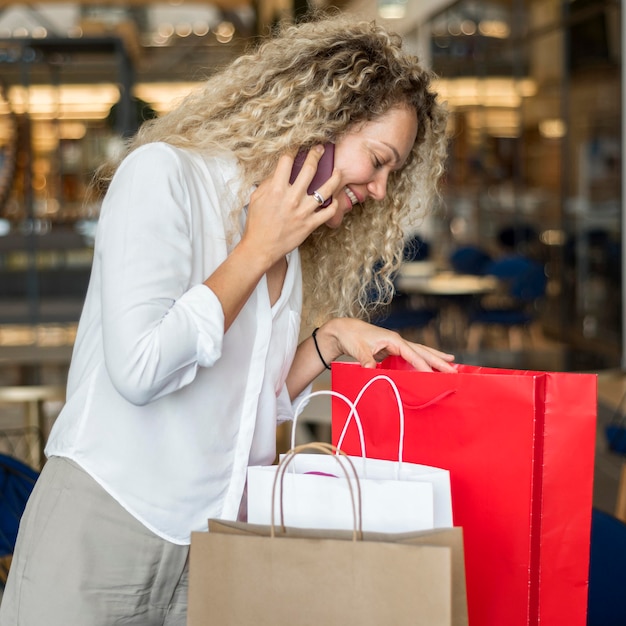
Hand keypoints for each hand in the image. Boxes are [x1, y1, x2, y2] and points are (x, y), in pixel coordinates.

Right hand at [242, 146, 341, 268]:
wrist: (260, 248)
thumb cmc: (256, 223)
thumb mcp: (256, 198)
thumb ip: (269, 183)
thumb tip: (279, 172)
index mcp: (276, 189)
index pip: (287, 162)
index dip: (292, 150)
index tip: (297, 146)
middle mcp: (292, 198)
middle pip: (309, 169)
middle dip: (316, 155)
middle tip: (320, 149)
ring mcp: (303, 212)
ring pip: (326, 189)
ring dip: (334, 177)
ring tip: (338, 171)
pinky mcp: (310, 224)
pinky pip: (329, 212)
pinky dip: (335, 205)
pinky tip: (335, 199)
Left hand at [319, 318, 456, 372]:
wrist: (344, 330)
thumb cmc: (352, 337)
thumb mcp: (359, 349)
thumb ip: (367, 361)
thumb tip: (372, 372)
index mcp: (393, 339)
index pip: (412, 354)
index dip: (423, 366)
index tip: (433, 376)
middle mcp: (398, 341)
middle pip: (423, 351)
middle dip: (438, 360)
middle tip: (453, 369)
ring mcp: (397, 344)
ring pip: (421, 351)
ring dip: (435, 357)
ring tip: (451, 362)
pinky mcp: (393, 349)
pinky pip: (413, 355)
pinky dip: (423, 359)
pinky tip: (430, 363)